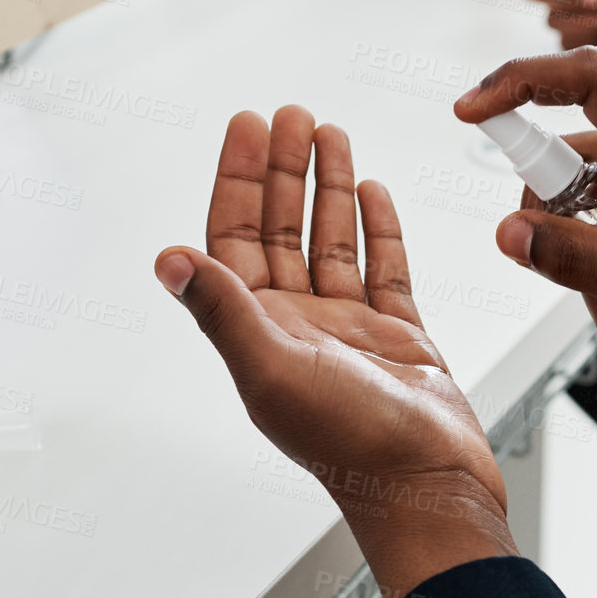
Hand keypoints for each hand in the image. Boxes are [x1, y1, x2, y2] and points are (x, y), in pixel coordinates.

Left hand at [155, 107, 515, 597]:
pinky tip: (372, 193)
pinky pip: (382, 269)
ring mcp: (348, 330)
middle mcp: (298, 326)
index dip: (238, 181)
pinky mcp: (397, 337)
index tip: (246, 126)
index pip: (235, 239)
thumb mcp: (271, 369)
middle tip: (290, 113)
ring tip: (332, 133)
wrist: (429, 484)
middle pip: (281, 229)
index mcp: (259, 332)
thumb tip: (167, 261)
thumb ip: (222, 310)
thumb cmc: (350, 443)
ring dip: (328, 187)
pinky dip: (377, 228)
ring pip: (330, 241)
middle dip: (284, 169)